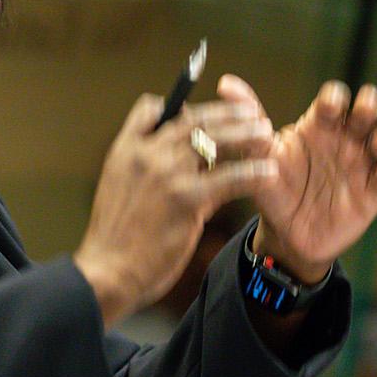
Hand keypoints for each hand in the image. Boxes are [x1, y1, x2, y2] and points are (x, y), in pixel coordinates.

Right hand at [74, 94, 278, 326]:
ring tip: (266, 133)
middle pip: (193, 119)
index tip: (204, 110)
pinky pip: (230, 178)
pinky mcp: (187, 200)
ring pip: (215, 140)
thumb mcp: (115, 189)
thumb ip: (138, 167)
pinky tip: (269, 173)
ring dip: (246, 134)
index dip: (180, 105)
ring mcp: (167, 175)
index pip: (151, 108)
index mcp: (126, 150)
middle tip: (250, 113)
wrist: (106, 272)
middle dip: (226, 113)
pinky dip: (253, 172)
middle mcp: (146, 154)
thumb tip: (166, 157)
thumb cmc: (114, 239)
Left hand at [218, 76, 376, 281]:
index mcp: (318, 126)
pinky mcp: (371, 191)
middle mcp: (343, 139)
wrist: (285, 235)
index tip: (329, 106)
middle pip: (367, 109)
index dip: (335, 97)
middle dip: (369, 104)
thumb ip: (248, 119)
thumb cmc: (273, 187)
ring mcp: (360, 163)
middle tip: (362, 111)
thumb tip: (226, 83)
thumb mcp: (259, 154)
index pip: (334, 100)